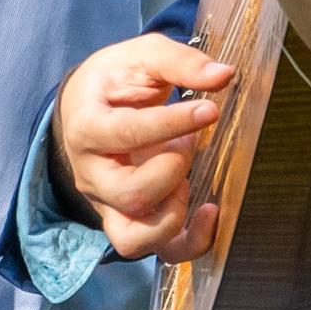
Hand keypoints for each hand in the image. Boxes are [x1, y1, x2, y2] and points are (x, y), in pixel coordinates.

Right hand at [50, 33, 242, 264]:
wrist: (88, 107)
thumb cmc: (116, 82)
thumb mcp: (141, 57)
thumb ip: (179, 62)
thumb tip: (224, 75)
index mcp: (86, 128)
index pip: (126, 133)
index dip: (172, 123)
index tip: (209, 109)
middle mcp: (91, 175)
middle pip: (130, 193)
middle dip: (173, 167)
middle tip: (186, 144)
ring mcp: (108, 204)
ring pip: (135, 237)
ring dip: (175, 210)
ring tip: (186, 179)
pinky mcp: (130, 220)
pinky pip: (159, 252)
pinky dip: (191, 241)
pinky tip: (210, 211)